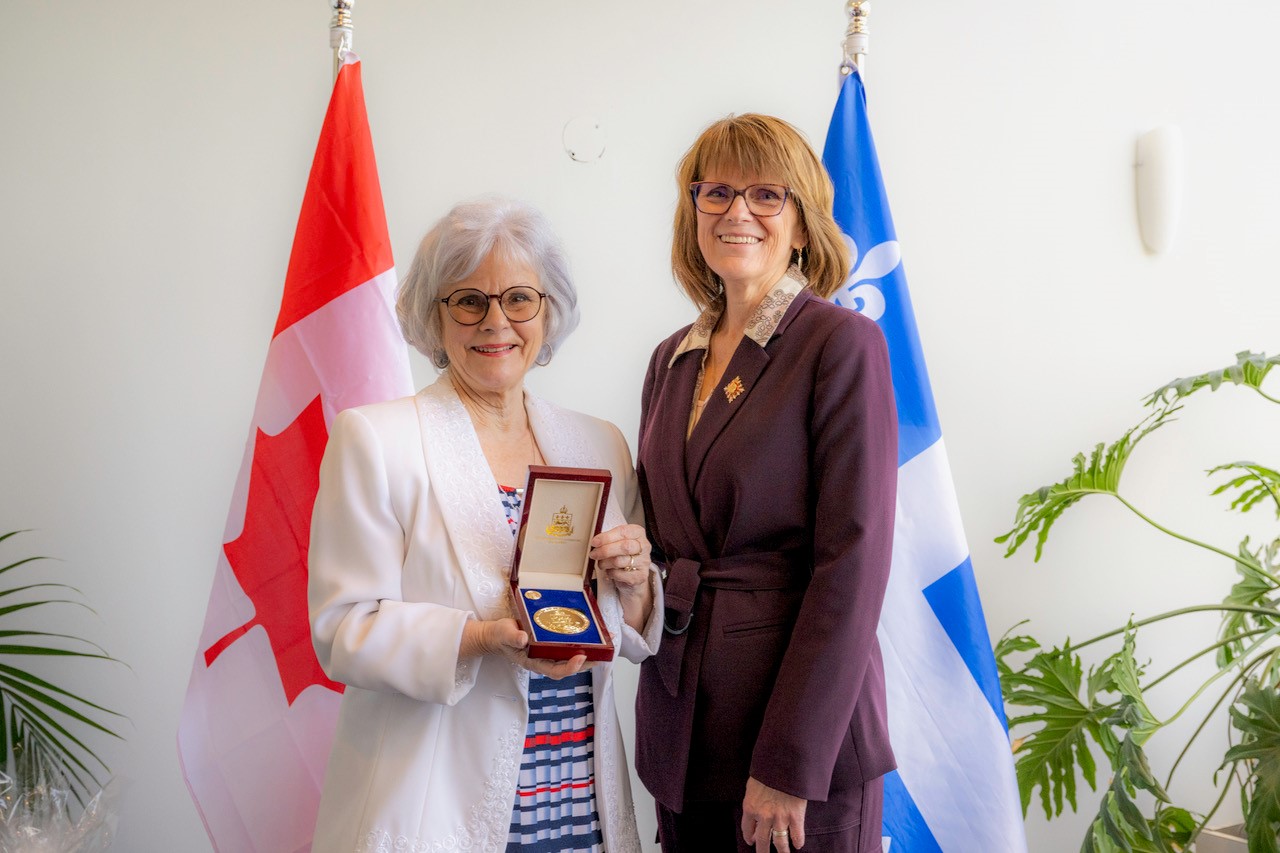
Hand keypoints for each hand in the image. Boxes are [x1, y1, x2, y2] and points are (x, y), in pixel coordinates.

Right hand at [459, 617, 590, 678]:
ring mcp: (547, 654)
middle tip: (602, 656)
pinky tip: (588, 639)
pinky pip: (566, 649)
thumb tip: (523, 639)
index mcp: (533, 661)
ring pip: (569, 659)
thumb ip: (512, 637)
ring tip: (602, 649)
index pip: (555, 670)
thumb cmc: (501, 636)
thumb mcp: (504, 634)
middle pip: (567, 667)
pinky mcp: (549, 645)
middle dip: (586, 664)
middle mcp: (543, 660)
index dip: (570, 666)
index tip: (582, 657)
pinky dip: (578, 645)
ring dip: (586, 656)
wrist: (497, 635)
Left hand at [590, 524, 654, 632]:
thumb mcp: (615, 547)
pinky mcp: (640, 579)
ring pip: (622, 560)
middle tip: (593, 554)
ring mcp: (644, 563)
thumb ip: (607, 539)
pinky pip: (623, 575)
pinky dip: (612, 575)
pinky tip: (609, 576)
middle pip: (625, 545)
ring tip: (600, 566)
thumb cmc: (620, 562)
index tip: (594, 541)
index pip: (625, 530)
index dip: (608, 535)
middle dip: (606, 550)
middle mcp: (644, 547)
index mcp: (638, 534)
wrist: (632, 586)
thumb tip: (589, 537)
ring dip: (607, 563)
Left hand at [741, 776, 806, 851]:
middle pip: (762, 840)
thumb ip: (753, 798)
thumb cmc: (767, 770)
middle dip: (762, 850)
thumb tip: (754, 808)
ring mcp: (780, 818)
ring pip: (780, 842)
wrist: (785, 763)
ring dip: (782, 851)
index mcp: (750, 807)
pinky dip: (798, 842)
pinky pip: (797, 835)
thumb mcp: (752, 784)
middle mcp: (763, 817)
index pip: (746, 829)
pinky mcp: (795, 816)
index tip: (751, 841)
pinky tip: (798, 845)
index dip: (749, 837)